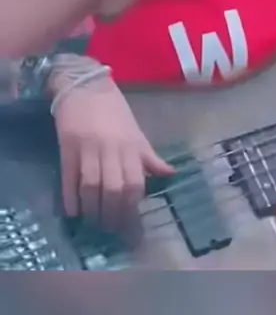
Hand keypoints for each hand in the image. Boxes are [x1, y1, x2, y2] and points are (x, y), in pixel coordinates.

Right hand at [52, 77, 172, 227]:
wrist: (85, 85)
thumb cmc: (113, 110)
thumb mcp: (135, 132)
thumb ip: (149, 156)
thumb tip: (169, 174)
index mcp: (131, 145)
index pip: (135, 183)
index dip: (132, 207)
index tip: (130, 226)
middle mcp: (111, 148)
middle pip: (114, 188)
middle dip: (112, 214)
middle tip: (110, 229)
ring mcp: (88, 148)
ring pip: (92, 186)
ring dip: (92, 209)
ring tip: (93, 222)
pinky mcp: (68, 147)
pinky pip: (70, 178)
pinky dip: (71, 198)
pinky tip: (73, 211)